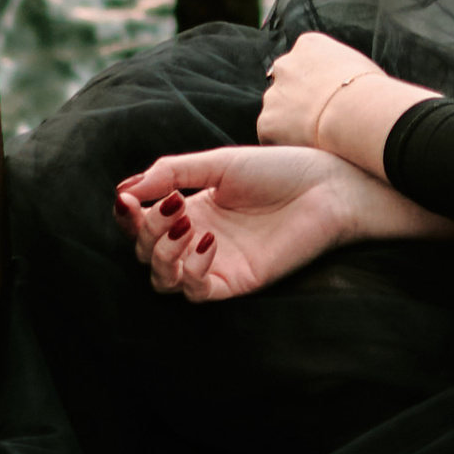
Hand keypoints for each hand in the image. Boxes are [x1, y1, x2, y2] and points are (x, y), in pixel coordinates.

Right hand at [115, 145, 453, 300]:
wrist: (328, 186)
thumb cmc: (280, 170)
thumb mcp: (218, 163)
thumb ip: (172, 173)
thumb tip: (125, 189)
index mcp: (191, 210)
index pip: (142, 224)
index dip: (127, 216)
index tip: (125, 198)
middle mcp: (198, 240)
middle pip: (146, 253)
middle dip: (145, 231)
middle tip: (171, 206)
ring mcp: (217, 263)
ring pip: (163, 279)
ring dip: (162, 252)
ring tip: (185, 222)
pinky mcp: (238, 281)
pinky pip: (197, 290)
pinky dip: (192, 268)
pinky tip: (207, 239)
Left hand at [258, 31, 439, 169]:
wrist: (359, 114)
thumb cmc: (374, 93)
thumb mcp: (363, 67)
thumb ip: (346, 70)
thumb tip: (364, 85)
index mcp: (309, 44)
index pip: (303, 60)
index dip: (315, 82)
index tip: (329, 99)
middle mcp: (285, 64)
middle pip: (286, 83)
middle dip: (298, 100)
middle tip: (321, 120)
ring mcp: (274, 93)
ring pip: (278, 110)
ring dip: (291, 123)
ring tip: (317, 139)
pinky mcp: (268, 122)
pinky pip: (273, 136)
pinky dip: (287, 144)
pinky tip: (308, 150)